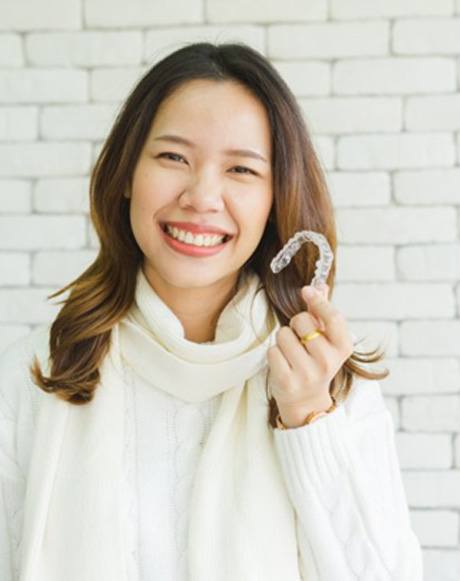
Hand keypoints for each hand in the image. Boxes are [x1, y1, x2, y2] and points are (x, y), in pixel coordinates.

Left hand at [267, 283, 353, 418]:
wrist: (306, 401)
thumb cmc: (316, 362)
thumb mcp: (326, 340)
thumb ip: (322, 312)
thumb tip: (320, 284)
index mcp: (342, 348)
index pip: (333, 318)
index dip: (319, 301)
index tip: (306, 291)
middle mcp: (327, 362)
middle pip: (302, 321)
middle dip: (296, 323)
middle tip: (300, 338)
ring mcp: (307, 373)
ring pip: (283, 334)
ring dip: (283, 339)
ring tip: (291, 353)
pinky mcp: (287, 381)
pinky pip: (272, 351)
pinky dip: (274, 353)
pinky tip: (283, 363)